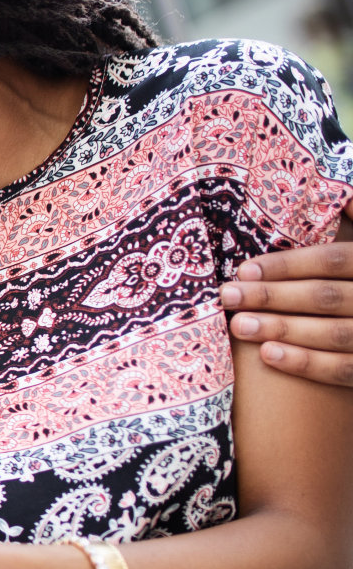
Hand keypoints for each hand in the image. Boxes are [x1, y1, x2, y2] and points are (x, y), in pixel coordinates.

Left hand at [222, 241, 352, 385]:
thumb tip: (343, 197)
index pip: (334, 260)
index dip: (290, 265)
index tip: (244, 269)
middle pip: (327, 297)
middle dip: (273, 296)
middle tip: (227, 295)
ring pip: (335, 334)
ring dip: (282, 329)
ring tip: (238, 325)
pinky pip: (344, 371)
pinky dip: (307, 364)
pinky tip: (267, 355)